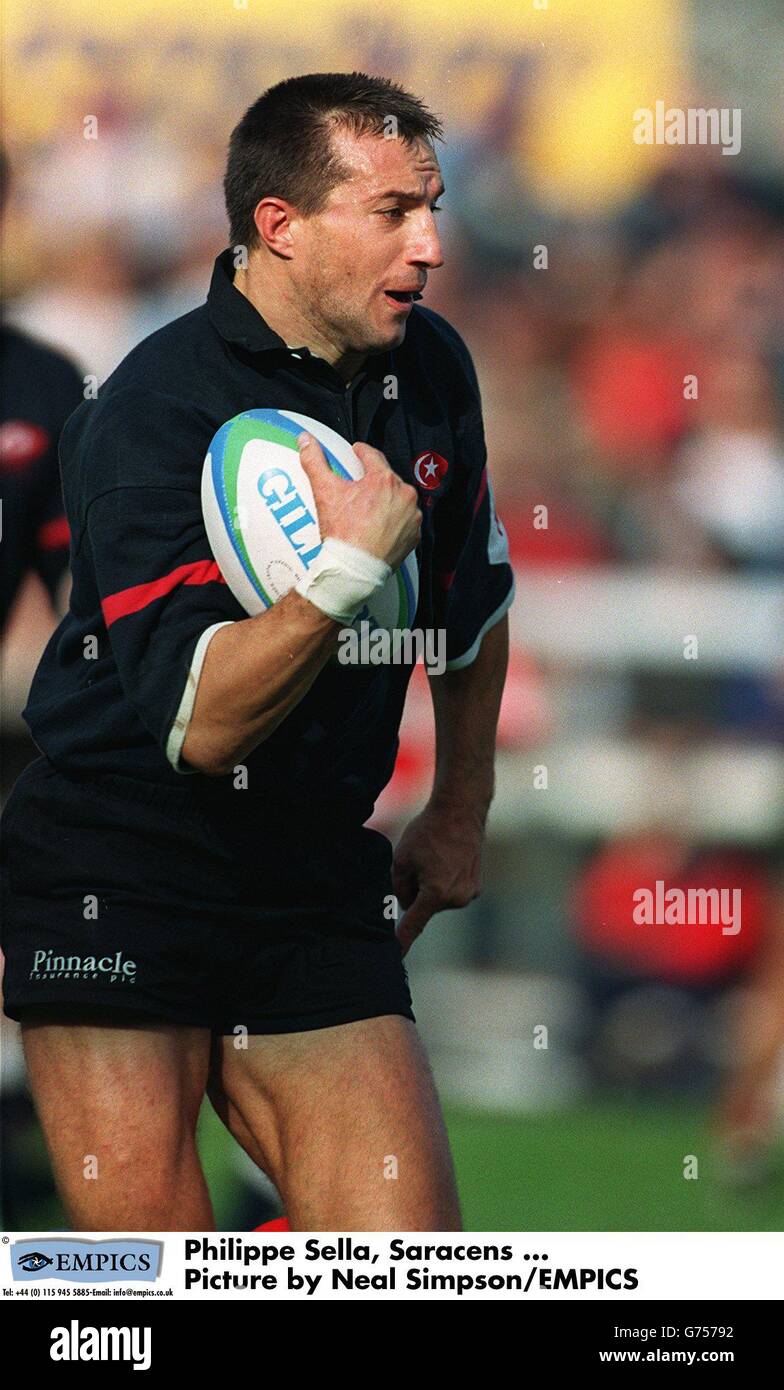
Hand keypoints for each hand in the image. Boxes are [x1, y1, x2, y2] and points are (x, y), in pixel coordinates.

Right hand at [298, 433, 420, 570]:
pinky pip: (404, 521)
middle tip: (358, 489)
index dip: (361, 452)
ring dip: (386, 500)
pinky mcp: (414, 536)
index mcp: (384, 479)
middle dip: (373, 480)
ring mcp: (411, 516)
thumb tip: (305, 439)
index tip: (356, 453)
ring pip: (398, 500)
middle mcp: (404, 494)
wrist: (354, 569)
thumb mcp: (324, 492)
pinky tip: (379, 527)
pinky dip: (394, 521)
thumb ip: (314, 461)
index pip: (373, 456)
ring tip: (368, 510)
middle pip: (386, 479)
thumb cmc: (342, 531)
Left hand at [391, 803, 484, 956]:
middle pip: (424, 907)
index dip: (402, 943)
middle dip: (416, 892)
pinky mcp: (476, 888)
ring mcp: (469, 894)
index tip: (395, 960)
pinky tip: (447, 860)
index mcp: (435, 894)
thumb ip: (399, 889)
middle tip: (420, 863)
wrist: (461, 812)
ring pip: (438, 900)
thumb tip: (406, 905)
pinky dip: (445, 881)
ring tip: (435, 857)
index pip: (413, 926)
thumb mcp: (401, 860)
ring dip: (431, 886)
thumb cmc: (428, 833)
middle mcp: (456, 899)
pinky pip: (451, 892)